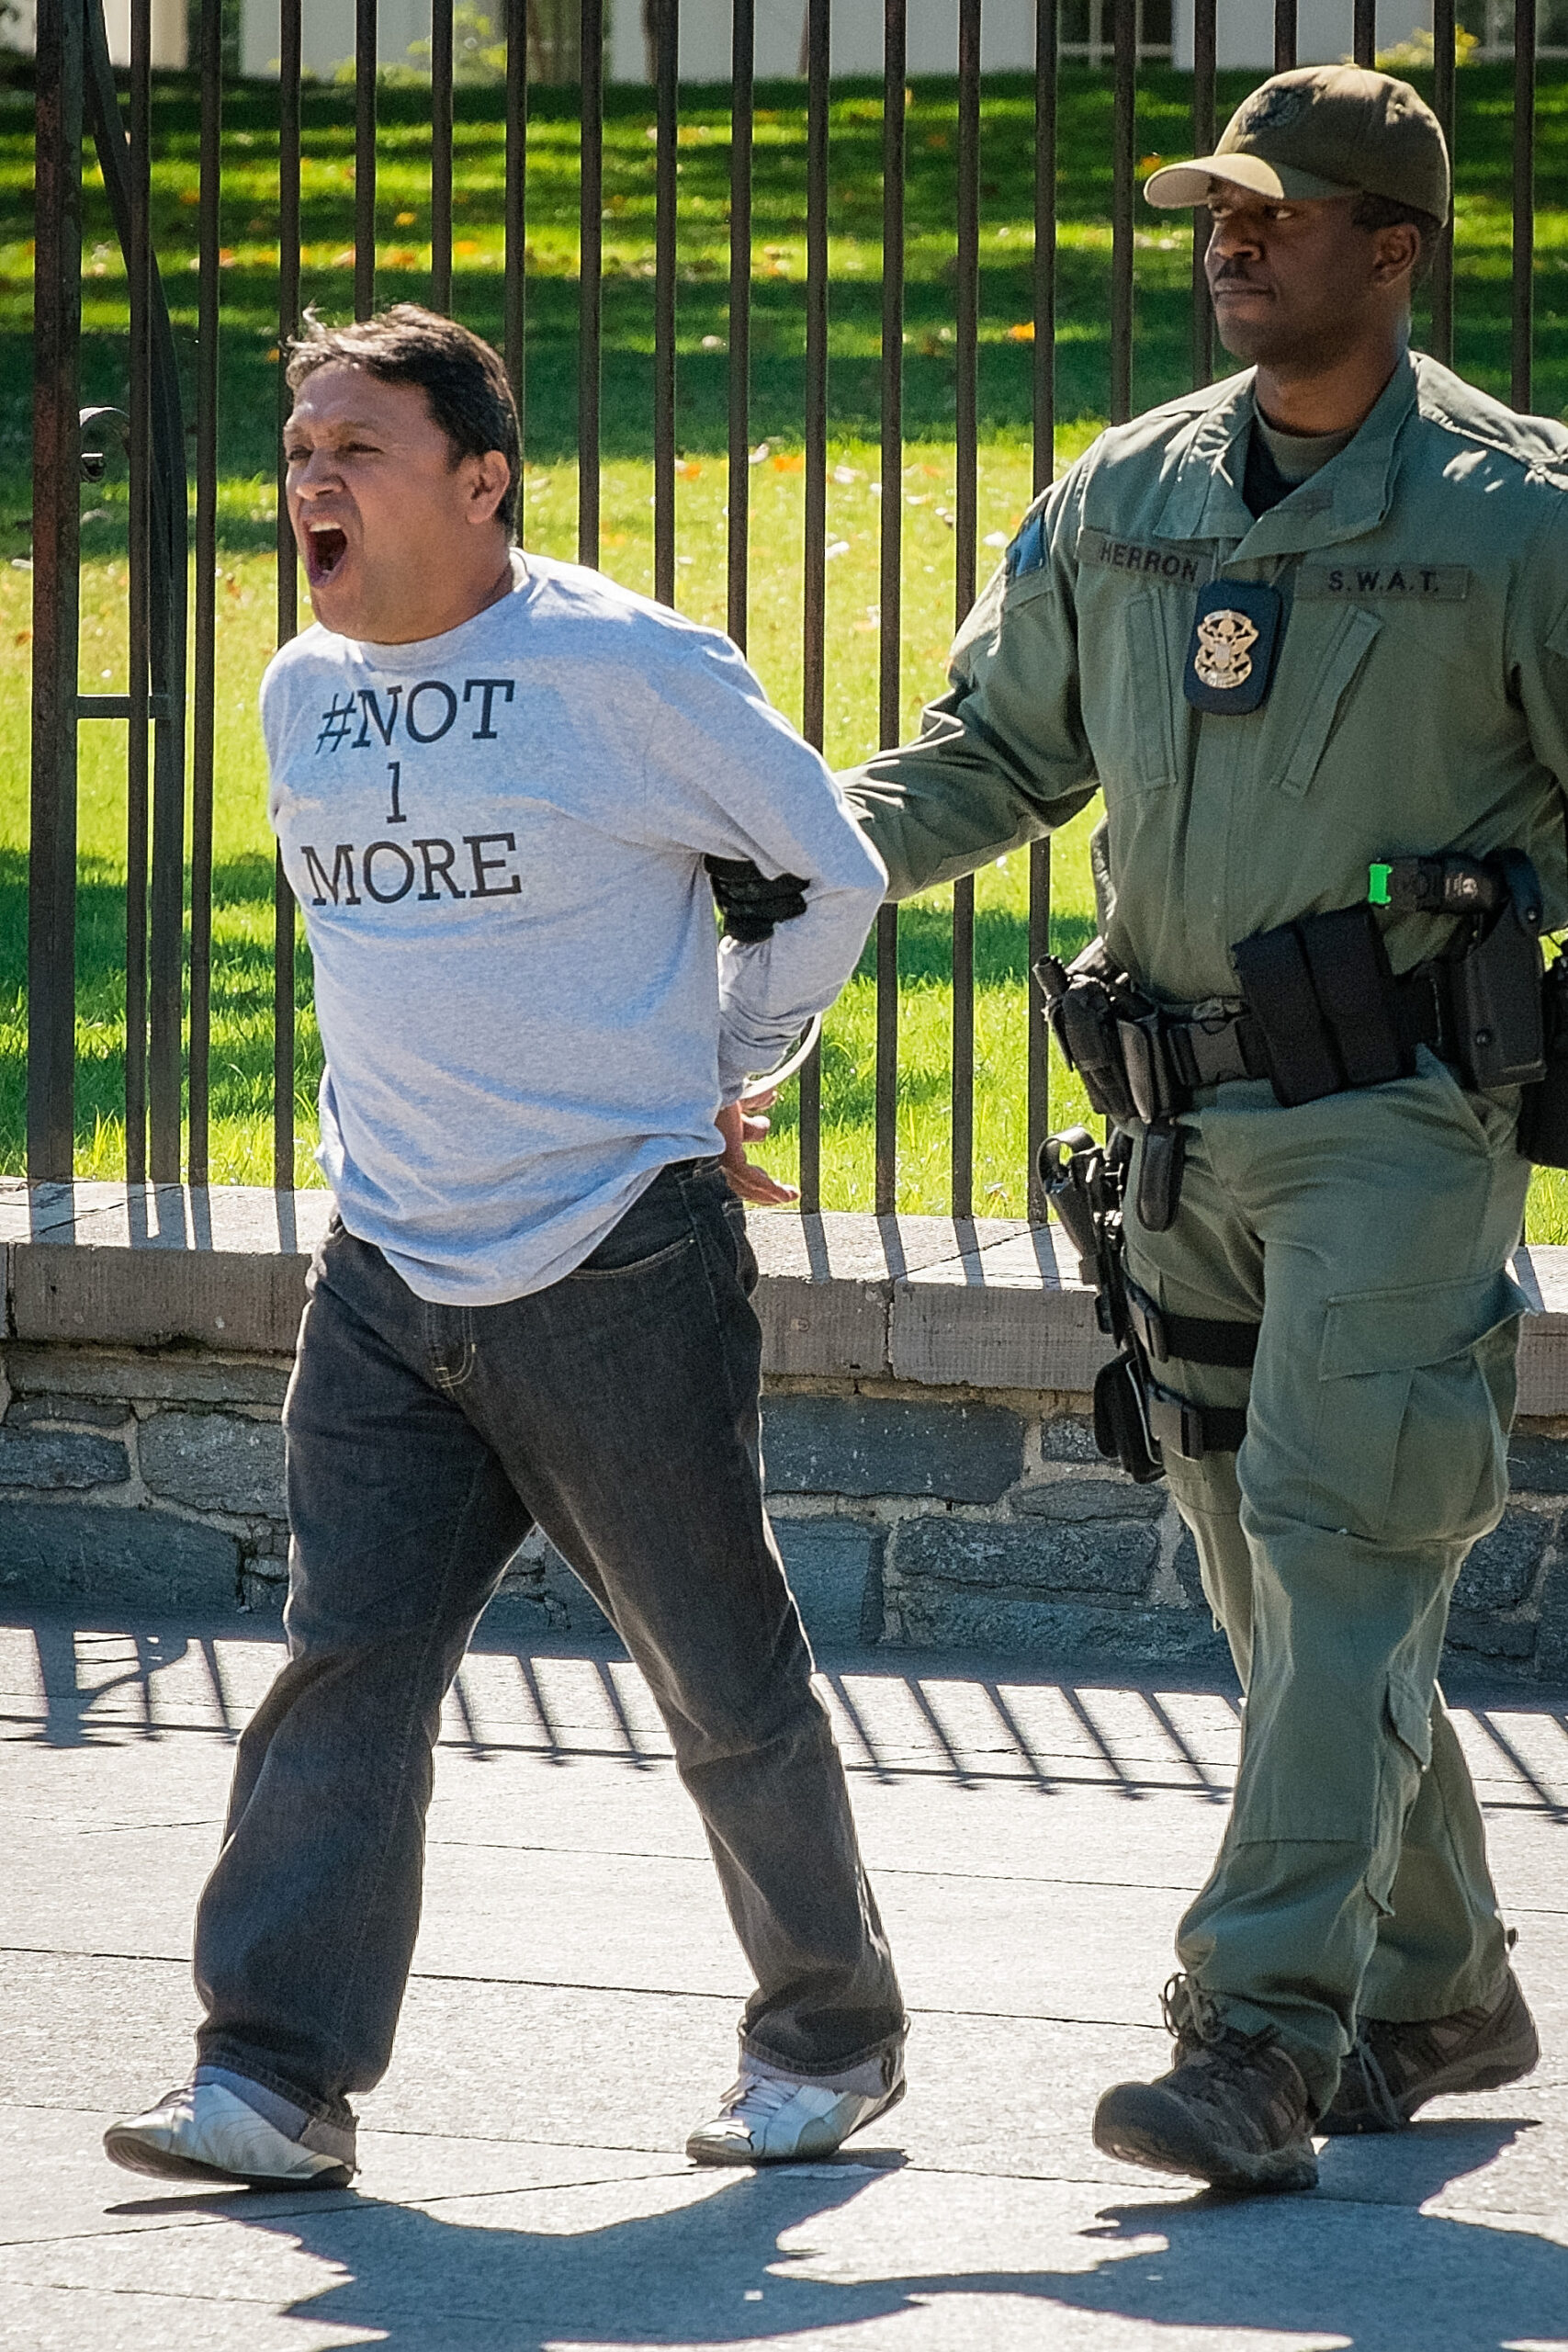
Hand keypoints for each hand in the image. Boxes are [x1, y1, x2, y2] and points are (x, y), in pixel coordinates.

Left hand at [715, 1087, 798, 1206]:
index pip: (737, 1164)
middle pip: (739, 1180)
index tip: (773, 1177)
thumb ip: (756, 1098)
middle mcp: (717, 1147)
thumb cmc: (719, 1081)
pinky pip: (749, 1177)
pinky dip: (768, 1187)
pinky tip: (784, 1195)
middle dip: (762, 1189)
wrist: (710, 1078)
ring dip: (768, 1192)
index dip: (757, 1173)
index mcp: (719, 1134)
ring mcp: (721, 1153)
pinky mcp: (727, 1154)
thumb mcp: (742, 1092)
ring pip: (744, 1183)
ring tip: (789, 1196)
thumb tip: (772, 1097)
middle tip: (783, 1193)